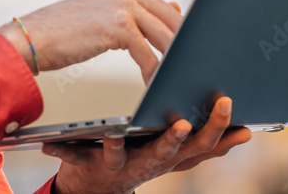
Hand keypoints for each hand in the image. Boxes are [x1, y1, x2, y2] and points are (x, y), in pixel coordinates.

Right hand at [0, 0, 202, 81]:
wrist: (35, 37)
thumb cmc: (69, 27)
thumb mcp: (108, 9)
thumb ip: (142, 8)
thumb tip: (176, 9)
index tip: (225, 2)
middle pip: (180, 15)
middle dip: (196, 42)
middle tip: (211, 61)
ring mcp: (124, 4)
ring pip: (170, 36)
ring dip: (180, 62)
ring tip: (188, 80)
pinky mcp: (117, 27)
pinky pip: (149, 55)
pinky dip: (155, 75)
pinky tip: (155, 88)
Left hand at [44, 97, 250, 193]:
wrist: (98, 187)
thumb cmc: (140, 154)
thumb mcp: (173, 142)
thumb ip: (202, 123)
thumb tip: (237, 104)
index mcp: (173, 152)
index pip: (203, 140)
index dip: (217, 125)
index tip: (228, 102)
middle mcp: (152, 164)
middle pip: (171, 153)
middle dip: (178, 139)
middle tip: (181, 124)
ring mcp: (122, 167)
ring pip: (124, 158)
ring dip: (119, 147)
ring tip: (116, 133)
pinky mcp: (90, 167)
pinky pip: (76, 157)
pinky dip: (63, 149)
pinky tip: (49, 141)